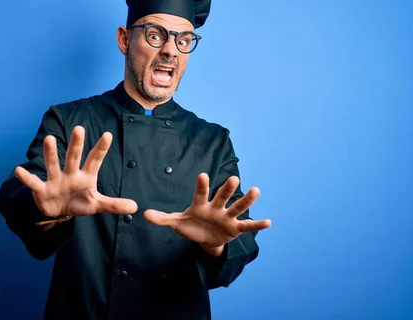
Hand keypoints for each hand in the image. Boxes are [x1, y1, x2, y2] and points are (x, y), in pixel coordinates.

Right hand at [15, 126, 137, 218]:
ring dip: (51, 154)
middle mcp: (70, 174)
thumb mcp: (97, 205)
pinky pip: (34, 183)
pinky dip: (26, 178)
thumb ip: (114, 204)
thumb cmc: (78, 202)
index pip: (95, 160)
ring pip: (53, 164)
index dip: (101, 149)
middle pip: (74, 157)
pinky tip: (19, 170)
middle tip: (79, 129)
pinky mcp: (42, 190)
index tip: (108, 135)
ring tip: (48, 139)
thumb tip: (136, 207)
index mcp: (85, 176)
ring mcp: (55, 180)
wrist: (57, 212)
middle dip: (76, 144)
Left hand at [143, 174, 270, 254]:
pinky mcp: (235, 228)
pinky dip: (257, 224)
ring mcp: (227, 216)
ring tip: (256, 190)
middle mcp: (216, 207)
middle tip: (233, 178)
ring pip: (237, 206)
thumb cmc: (192, 225)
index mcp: (201, 204)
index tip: (202, 174)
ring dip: (246, 200)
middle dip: (227, 189)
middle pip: (222, 196)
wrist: (206, 238)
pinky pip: (247, 225)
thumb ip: (162, 218)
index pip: (200, 193)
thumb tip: (143, 214)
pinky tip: (269, 222)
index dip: (201, 185)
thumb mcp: (177, 223)